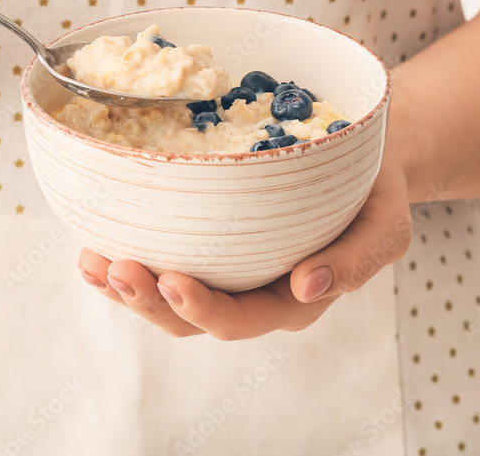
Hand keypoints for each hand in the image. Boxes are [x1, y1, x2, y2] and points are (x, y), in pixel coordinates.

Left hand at [77, 150, 411, 339]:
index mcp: (294, 297)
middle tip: (116, 268)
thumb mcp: (387, 223)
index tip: (172, 281)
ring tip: (92, 260)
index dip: (204, 309)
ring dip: (125, 284)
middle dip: (148, 301)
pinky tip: (92, 244)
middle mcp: (253, 291)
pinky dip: (124, 253)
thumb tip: (308, 285)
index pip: (244, 318)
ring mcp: (226, 270)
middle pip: (192, 318)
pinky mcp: (207, 244)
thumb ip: (359, 259)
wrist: (365, 161)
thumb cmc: (376, 191)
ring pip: (166, 296)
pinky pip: (162, 257)